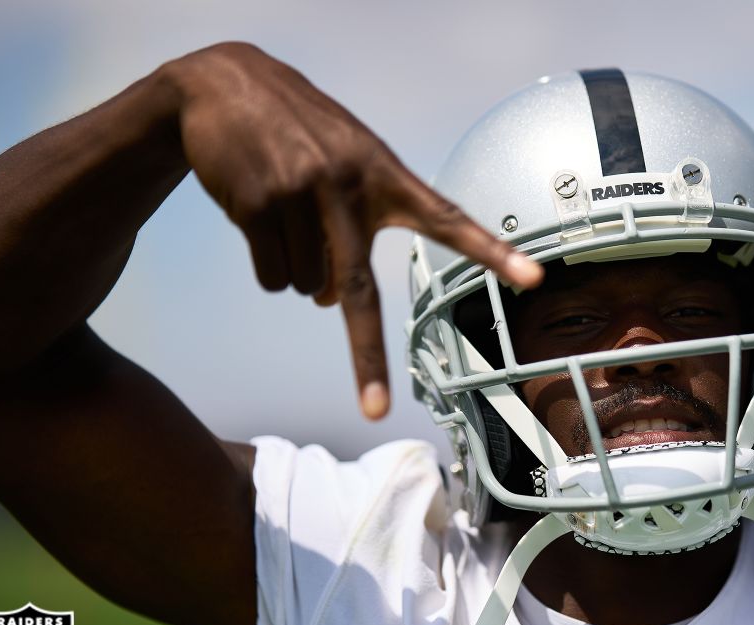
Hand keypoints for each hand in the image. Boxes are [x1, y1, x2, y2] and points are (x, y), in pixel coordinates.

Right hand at [163, 43, 541, 417]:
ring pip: (306, 288)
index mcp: (383, 172)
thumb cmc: (296, 130)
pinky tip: (258, 215)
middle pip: (358, 291)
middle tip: (375, 409)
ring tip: (286, 215)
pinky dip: (268, 266)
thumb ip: (354, 224)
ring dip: (299, 274)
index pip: (448, 217)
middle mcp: (347, 186)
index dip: (491, 251)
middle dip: (366, 359)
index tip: (533, 277)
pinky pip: (271, 275)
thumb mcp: (342, 159)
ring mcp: (300, 195)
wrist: (221, 86)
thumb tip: (329, 301)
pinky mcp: (257, 205)